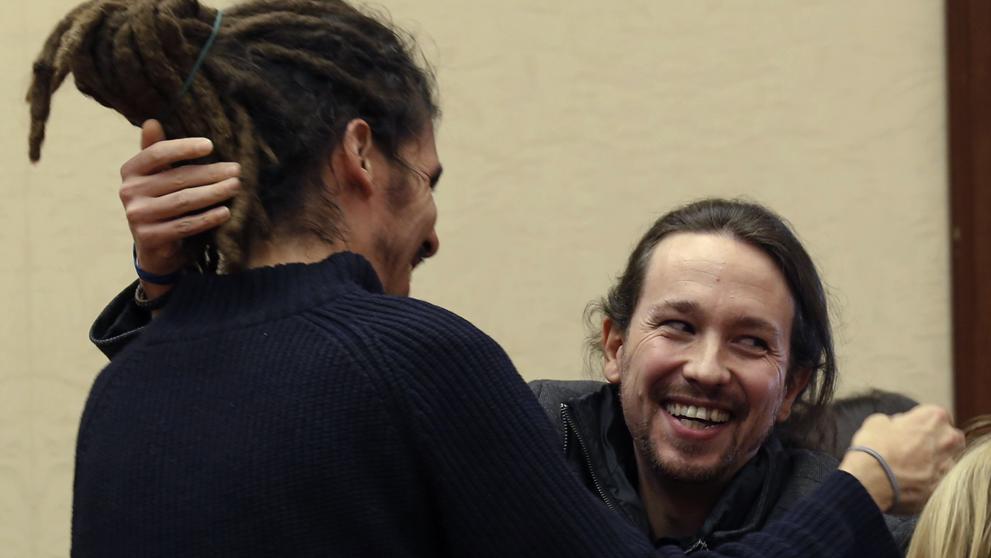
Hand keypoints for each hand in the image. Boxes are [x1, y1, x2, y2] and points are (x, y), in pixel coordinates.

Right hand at [120, 120, 240, 297]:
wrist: (154, 248)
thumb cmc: (161, 202)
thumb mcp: (157, 176)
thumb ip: (156, 151)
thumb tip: (152, 121)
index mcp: (130, 171)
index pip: (157, 153)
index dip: (184, 148)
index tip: (211, 145)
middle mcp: (129, 191)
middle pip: (177, 178)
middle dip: (211, 173)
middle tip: (236, 170)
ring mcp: (137, 216)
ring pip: (183, 201)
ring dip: (214, 193)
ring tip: (236, 187)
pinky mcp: (149, 237)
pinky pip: (185, 225)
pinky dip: (208, 218)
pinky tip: (226, 212)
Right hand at [839, 404, 964, 514]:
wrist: (871, 478)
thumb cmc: (874, 446)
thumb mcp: (876, 421)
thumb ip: (893, 421)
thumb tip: (895, 427)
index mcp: (934, 418)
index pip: (936, 414)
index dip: (921, 420)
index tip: (909, 425)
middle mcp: (946, 440)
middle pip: (952, 437)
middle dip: (939, 440)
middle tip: (917, 444)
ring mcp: (945, 465)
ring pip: (948, 461)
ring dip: (935, 462)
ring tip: (912, 466)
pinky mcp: (939, 486)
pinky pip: (937, 481)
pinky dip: (927, 481)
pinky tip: (910, 481)